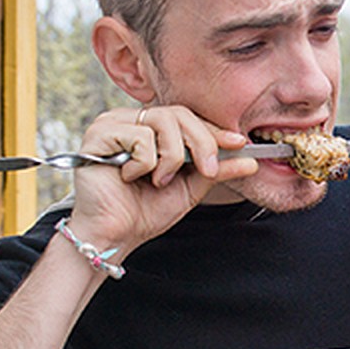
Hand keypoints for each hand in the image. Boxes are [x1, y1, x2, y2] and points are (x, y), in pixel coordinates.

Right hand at [65, 104, 258, 257]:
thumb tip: (250, 161)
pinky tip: (130, 178)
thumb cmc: (145, 211)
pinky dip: (144, 164)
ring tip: (158, 180)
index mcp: (152, 129)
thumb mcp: (191, 188)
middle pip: (179, 113)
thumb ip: (217, 171)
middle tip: (205, 171)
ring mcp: (114, 124)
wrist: (116, 235)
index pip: (189, 118)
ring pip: (162, 121)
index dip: (215, 130)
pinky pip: (139, 136)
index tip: (239, 143)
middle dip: (201, 142)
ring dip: (171, 158)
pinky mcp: (98, 134)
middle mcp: (132, 120)